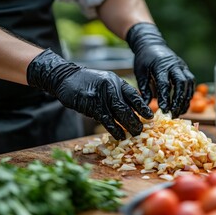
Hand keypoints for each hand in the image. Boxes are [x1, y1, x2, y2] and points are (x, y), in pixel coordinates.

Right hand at [27, 49, 152, 139]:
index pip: (133, 95)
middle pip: (128, 107)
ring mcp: (101, 96)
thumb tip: (130, 110)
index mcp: (116, 81)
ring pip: (119, 114)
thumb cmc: (86, 83)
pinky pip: (107, 120)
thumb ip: (116, 94)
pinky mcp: (92, 105)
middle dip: (137, 120)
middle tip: (142, 130)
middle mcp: (111, 87)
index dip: (142, 107)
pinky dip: (115, 129)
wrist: (65, 78)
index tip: (150, 116)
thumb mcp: (105, 82)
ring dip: (128, 126)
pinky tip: (120, 136)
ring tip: (134, 134)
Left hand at [126, 23, 194, 117]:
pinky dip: (188, 95)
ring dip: (185, 99)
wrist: (151, 43)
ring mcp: (182, 66)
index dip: (165, 97)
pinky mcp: (185, 69)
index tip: (164, 109)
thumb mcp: (140, 73)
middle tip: (173, 113)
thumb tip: (146, 105)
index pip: (165, 83)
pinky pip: (191, 83)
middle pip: (181, 83)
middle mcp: (174, 65)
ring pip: (189, 84)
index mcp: (160, 66)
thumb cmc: (144, 59)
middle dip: (178, 100)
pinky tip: (183, 105)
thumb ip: (144, 89)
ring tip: (179, 112)